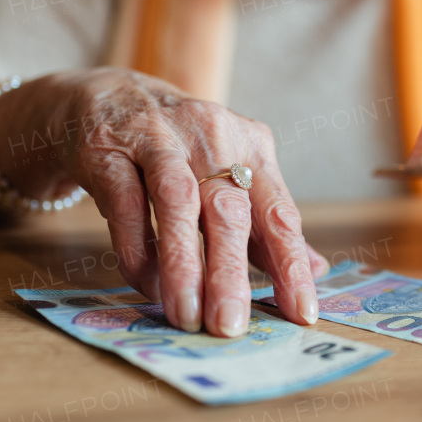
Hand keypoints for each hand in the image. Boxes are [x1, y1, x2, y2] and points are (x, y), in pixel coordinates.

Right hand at [0, 68, 324, 335]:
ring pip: (177, 204)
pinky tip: (148, 286)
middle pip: (229, 211)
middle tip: (230, 326)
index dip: (292, 265)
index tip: (302, 314)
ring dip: (182, 265)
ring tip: (186, 316)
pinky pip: (125, 205)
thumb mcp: (230, 174)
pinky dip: (138, 250)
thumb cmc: (181, 149)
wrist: (104, 96)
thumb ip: (266, 224)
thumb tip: (317, 270)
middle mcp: (212, 136)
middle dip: (231, 274)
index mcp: (252, 147)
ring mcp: (158, 138)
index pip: (279, 213)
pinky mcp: (108, 149)